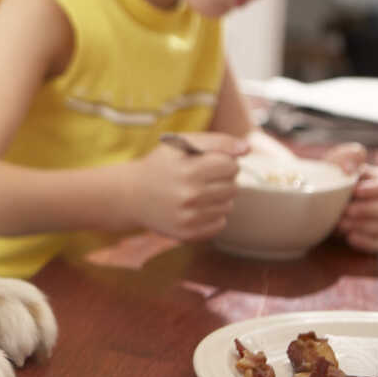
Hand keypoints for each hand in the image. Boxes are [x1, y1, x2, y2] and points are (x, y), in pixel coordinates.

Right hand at [128, 132, 246, 240]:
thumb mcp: (182, 144)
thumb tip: (246, 149)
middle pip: (233, 187)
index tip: (208, 163)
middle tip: (200, 179)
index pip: (231, 165)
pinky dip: (212, 215)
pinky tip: (195, 209)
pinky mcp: (188, 234)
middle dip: (222, 180)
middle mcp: (189, 196)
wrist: (131, 196)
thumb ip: (217, 142)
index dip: (223, 162)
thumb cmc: (161, 165)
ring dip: (218, 198)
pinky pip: (220, 223)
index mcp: (188, 170)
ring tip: (196, 193)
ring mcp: (188, 218)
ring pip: (229, 206)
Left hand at [324, 143, 377, 252]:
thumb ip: (345, 157)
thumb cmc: (327, 181)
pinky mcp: (371, 240)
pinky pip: (377, 245)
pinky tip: (349, 237)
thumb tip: (351, 167)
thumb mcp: (332, 165)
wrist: (309, 207)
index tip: (356, 190)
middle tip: (345, 210)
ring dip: (361, 225)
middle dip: (367, 209)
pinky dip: (364, 242)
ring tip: (339, 223)